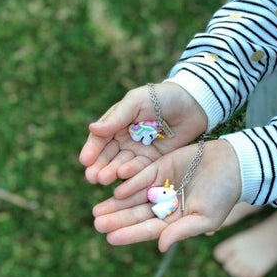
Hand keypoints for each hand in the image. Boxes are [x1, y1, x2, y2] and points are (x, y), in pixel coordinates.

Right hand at [79, 82, 207, 185]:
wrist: (191, 103)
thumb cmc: (160, 97)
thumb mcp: (136, 102)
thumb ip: (116, 118)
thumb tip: (92, 128)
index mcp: (116, 123)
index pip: (100, 139)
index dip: (92, 150)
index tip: (85, 160)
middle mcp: (124, 139)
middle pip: (108, 156)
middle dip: (99, 166)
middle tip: (92, 177)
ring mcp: (138, 151)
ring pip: (121, 165)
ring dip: (111, 172)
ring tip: (104, 179)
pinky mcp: (154, 161)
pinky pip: (140, 169)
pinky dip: (131, 174)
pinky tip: (122, 176)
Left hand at [92, 139, 240, 251]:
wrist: (234, 164)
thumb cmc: (224, 195)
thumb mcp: (206, 217)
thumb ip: (182, 231)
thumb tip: (160, 246)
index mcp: (175, 220)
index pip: (148, 229)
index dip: (129, 234)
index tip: (110, 238)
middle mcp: (165, 205)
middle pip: (136, 214)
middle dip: (116, 219)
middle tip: (96, 223)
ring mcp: (161, 186)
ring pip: (134, 197)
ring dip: (116, 204)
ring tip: (98, 210)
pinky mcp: (160, 167)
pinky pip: (142, 177)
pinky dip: (129, 184)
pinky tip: (116, 191)